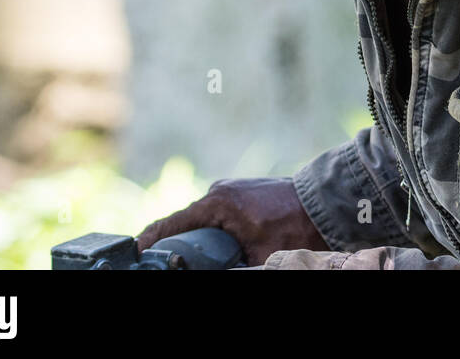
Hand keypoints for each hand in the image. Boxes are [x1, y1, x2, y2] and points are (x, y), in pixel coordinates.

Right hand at [136, 176, 329, 265]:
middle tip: (163, 264)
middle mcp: (218, 191)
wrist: (326, 202)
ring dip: (196, 241)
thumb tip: (208, 269)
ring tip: (188, 259)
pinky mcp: (240, 194)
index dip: (149, 243)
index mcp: (217, 203)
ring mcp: (230, 190)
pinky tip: (213, 250)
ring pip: (201, 222)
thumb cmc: (295, 228)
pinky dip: (211, 232)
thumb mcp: (259, 257)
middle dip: (173, 247)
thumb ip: (230, 267)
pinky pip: (216, 216)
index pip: (170, 225)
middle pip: (184, 226)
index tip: (133, 256)